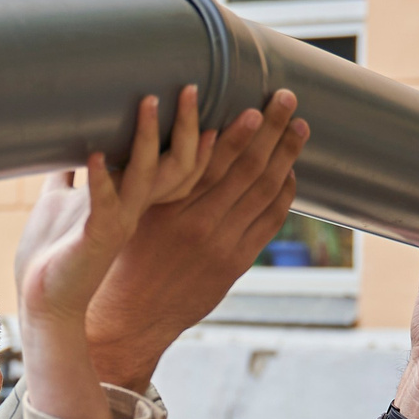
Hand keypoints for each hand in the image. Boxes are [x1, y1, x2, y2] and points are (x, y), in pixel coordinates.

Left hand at [16, 92, 200, 418]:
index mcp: (132, 203)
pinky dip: (98, 179)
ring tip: (147, 102)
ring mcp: (118, 225)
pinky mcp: (95, 238)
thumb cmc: (52, 258)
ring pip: (145, 177)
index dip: (191, 134)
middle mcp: (134, 212)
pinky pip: (103, 205)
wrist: (44, 305)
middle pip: (178, 166)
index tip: (198, 97)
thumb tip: (59, 149)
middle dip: (187, 127)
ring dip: (144, 138)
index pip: (174, 164)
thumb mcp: (60, 207)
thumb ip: (67, 179)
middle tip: (189, 87)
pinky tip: (92, 154)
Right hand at [85, 89, 308, 389]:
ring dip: (286, 156)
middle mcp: (199, 224)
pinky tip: (289, 172)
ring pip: (265, 192)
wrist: (129, 319)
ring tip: (299, 128)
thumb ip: (144, 179)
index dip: (239, 130)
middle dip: (272, 130)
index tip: (255, 104)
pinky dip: (283, 194)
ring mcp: (222, 246)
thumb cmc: (119, 261)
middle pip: (248, 168)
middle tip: (287, 99)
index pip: (212, 159)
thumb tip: (152, 135)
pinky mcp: (234, 264)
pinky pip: (269, 222)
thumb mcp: (126, 215)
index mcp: (169, 206)